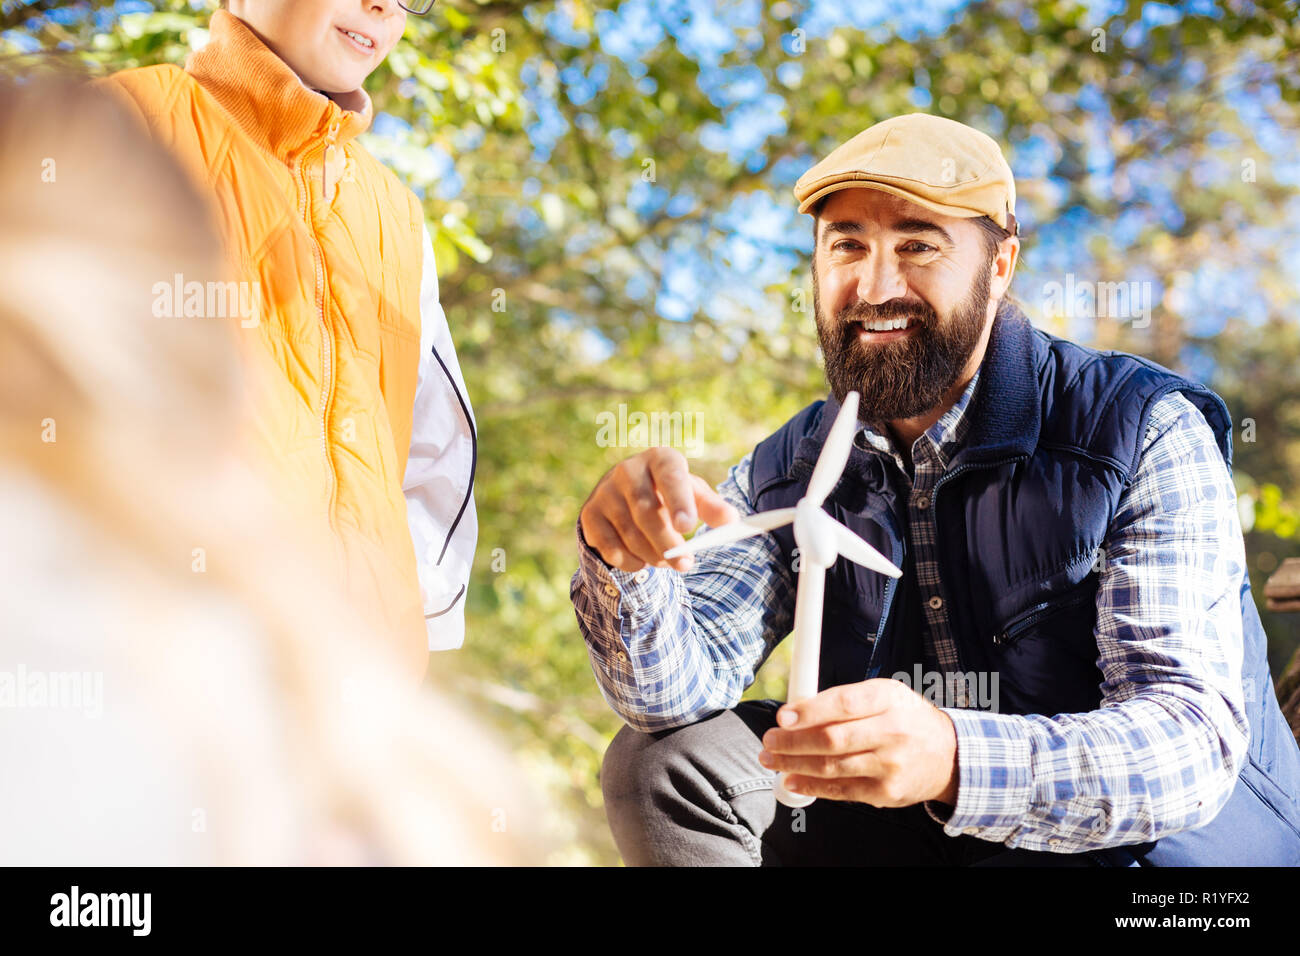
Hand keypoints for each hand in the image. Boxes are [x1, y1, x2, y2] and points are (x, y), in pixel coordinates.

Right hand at [579, 447, 738, 572]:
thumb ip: (712, 506)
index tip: (687, 527)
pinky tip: (642, 560)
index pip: (670, 475)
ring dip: (652, 555)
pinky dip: (630, 561)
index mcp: (659, 459)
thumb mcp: (692, 492)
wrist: (624, 492)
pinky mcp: (590, 514)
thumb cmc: (667, 492)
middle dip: (668, 544)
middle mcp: (628, 470)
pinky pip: (611, 547)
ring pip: (630, 534)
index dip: (678, 501)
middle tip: (685, 564)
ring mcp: (604, 492)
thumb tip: (732, 521)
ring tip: (667, 561)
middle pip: (647, 513)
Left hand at [758, 678, 959, 807]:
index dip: (809, 711)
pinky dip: (812, 787)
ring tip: (772, 760)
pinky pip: (841, 791)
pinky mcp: (886, 792)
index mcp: (888, 699)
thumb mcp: (884, 695)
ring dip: (795, 765)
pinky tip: (792, 781)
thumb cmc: (905, 719)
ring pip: (833, 766)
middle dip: (793, 742)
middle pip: (833, 739)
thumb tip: (796, 709)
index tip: (783, 716)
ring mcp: (890, 765)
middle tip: (769, 741)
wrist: (949, 756)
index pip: (844, 704)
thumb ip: (844, 700)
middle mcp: (892, 732)